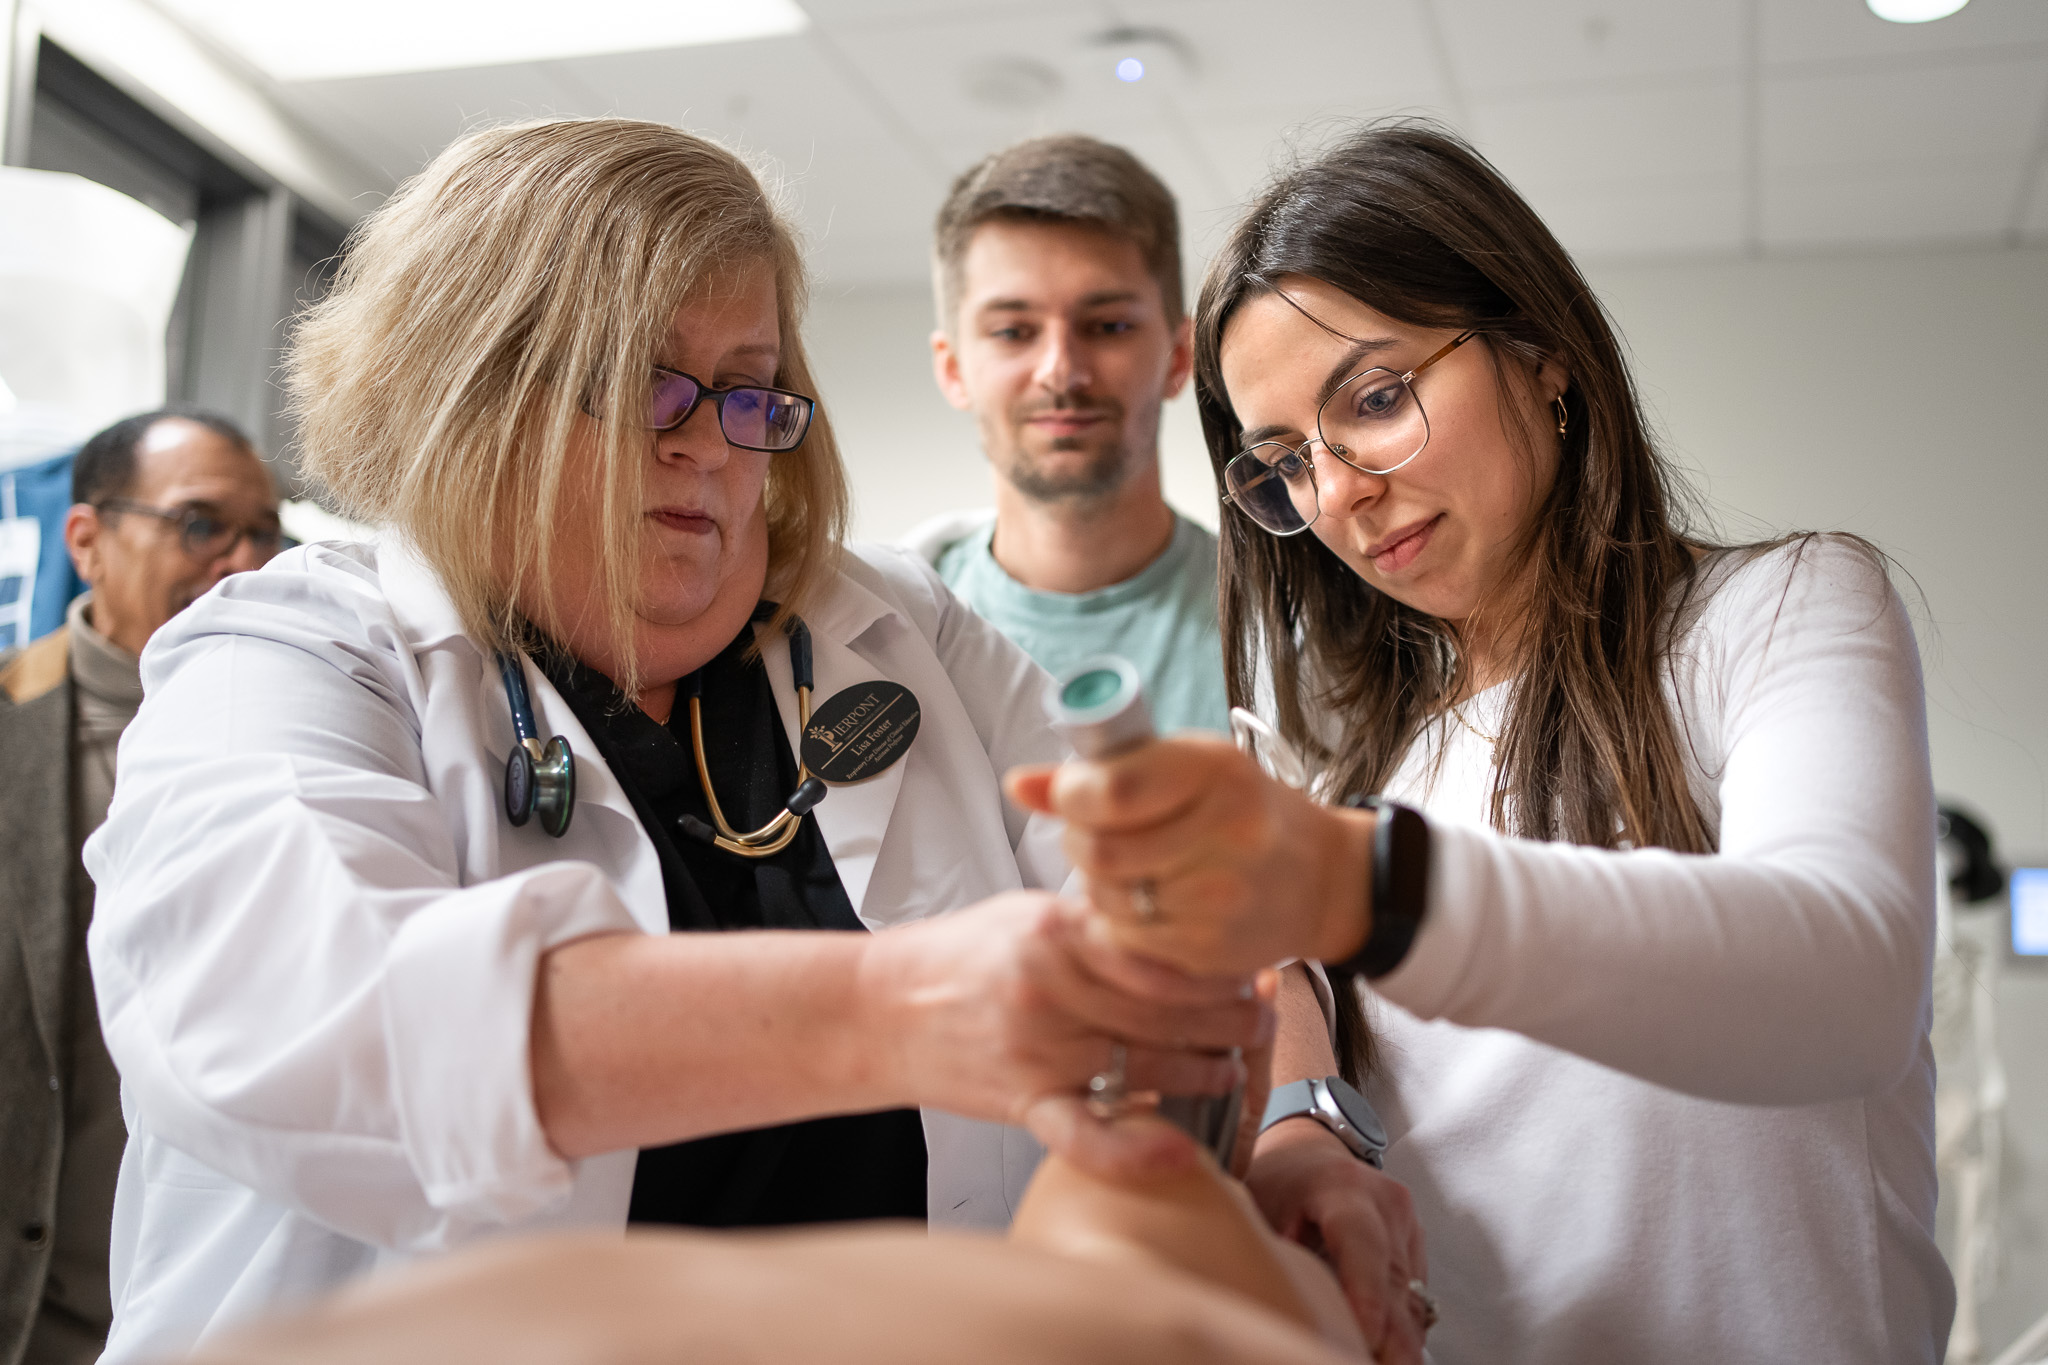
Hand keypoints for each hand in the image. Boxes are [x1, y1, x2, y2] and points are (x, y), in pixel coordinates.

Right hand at [860, 891, 1270, 1177]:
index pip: (1159, 950)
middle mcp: (1051, 992)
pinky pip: (1084, 1134)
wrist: (882, 1009)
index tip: (1246, 964)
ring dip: (1205, 1067)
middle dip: (1227, 1015)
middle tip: (1263, 1015)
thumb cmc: (961, 958)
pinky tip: (1179, 1149)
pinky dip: (1132, 1147)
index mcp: (1055, 935)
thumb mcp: (1028, 913)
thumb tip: (1171, 920)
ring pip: (1145, 1062)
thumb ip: (1097, 919)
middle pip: (1165, 1008)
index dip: (1213, 962)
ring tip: (1235, 1063)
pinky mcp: (1024, 1101)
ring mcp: (1038, 1051)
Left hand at [1007, 734, 1375, 977]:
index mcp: (1216, 771)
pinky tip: (1150, 900)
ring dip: (1098, 881)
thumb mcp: (1185, 768)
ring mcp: (1219, 897)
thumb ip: (1101, 774)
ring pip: (1107, 896)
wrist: (1318, 879)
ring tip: (1128, 866)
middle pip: (1100, 849)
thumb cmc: (1239, 811)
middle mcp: (1225, 832)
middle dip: (1080, 840)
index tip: (1075, 794)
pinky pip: (1127, 937)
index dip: (1074, 795)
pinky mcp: (1209, 948)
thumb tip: (1017, 784)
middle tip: (1094, 833)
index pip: (1113, 790)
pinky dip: (1122, 919)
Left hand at [1244, 1122, 1428, 1364]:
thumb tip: (1268, 1307)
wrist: (1309, 1155)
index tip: (1363, 1336)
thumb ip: (1269, 1250)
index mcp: (1339, 1185)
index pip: (1360, 1240)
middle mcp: (1385, 1202)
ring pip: (1411, 1296)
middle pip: (1394, 1280)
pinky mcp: (1416, 1244)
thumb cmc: (1278, 1183)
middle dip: (1390, 1336)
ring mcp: (1407, 1222)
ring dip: (1400, 1341)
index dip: (1364, 1292)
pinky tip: (1388, 1357)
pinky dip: (1402, 1330)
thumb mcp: (1259, 1207)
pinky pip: (1415, 1297)